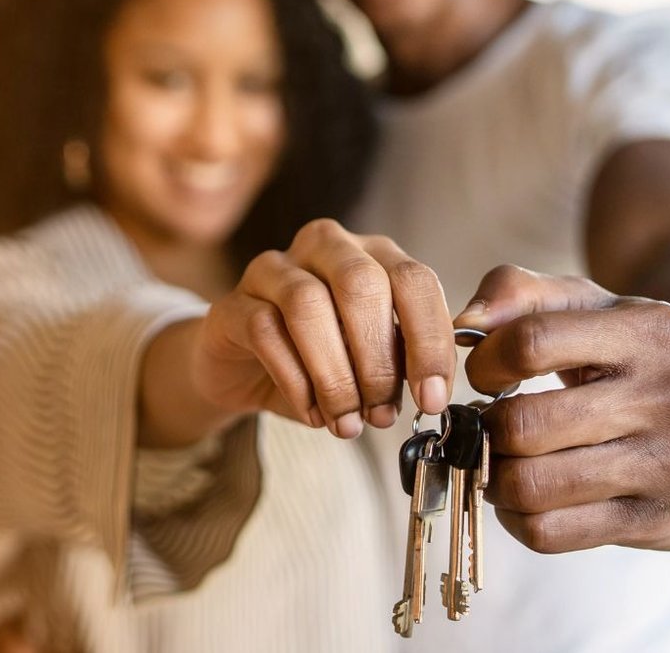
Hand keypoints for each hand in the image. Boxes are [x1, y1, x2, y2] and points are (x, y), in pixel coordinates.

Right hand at [192, 219, 456, 438]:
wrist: (244, 371)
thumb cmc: (320, 359)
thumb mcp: (374, 359)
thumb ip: (407, 358)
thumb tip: (436, 388)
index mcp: (371, 254)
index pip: (413, 280)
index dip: (429, 341)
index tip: (432, 398)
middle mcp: (324, 247)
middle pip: (360, 284)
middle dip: (378, 360)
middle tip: (382, 413)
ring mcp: (272, 269)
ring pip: (308, 305)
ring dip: (335, 375)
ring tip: (347, 421)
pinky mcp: (233, 304)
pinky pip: (265, 331)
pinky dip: (295, 381)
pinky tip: (312, 413)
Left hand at [453, 265, 669, 552]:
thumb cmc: (647, 358)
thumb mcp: (598, 306)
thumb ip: (522, 292)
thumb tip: (464, 321)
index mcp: (651, 332)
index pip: (531, 344)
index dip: (486, 361)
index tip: (487, 373)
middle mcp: (668, 398)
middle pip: (525, 426)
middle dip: (485, 428)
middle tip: (489, 424)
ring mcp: (667, 466)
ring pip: (532, 486)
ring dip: (496, 476)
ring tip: (503, 460)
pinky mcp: (657, 522)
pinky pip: (551, 532)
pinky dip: (517, 518)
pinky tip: (527, 497)